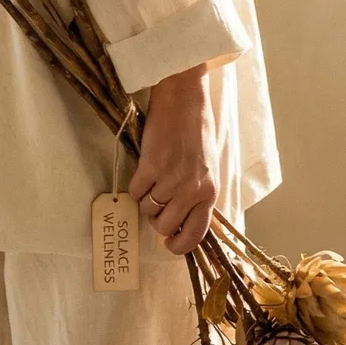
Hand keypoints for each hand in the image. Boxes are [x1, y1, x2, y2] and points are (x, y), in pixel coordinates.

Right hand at [127, 65, 217, 254]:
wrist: (184, 99)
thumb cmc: (196, 131)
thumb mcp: (207, 168)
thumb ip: (198, 194)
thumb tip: (180, 221)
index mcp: (210, 191)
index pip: (196, 234)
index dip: (179, 245)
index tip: (169, 244)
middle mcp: (193, 189)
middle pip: (165, 226)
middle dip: (156, 218)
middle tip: (157, 200)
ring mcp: (171, 178)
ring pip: (148, 209)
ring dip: (145, 200)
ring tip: (152, 180)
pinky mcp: (151, 166)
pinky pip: (136, 192)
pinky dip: (135, 187)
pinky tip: (143, 172)